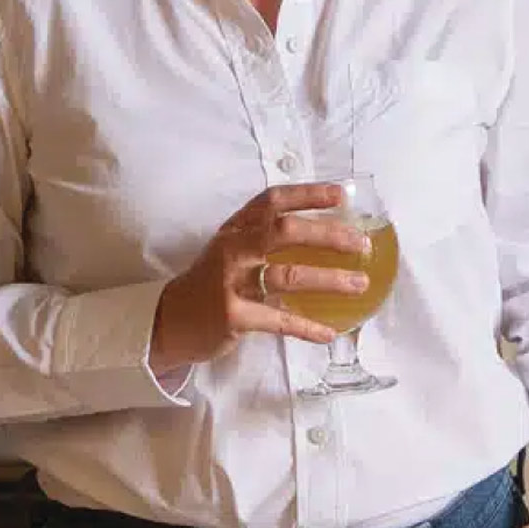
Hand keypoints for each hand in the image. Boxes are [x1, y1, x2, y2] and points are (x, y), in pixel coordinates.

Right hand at [150, 183, 371, 372]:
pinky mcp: (232, 316)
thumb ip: (262, 237)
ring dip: (329, 280)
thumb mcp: (230, 249)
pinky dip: (306, 327)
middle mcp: (234, 249)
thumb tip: (323, 233)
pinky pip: (278, 321)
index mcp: (236, 229)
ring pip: (288, 276)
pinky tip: (329, 333)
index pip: (273, 201)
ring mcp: (232, 282)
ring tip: (359, 284)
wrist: (168, 320)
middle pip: (285, 231)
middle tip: (360, 244)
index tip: (341, 196)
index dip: (308, 194)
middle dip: (327, 235)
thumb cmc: (210, 282)